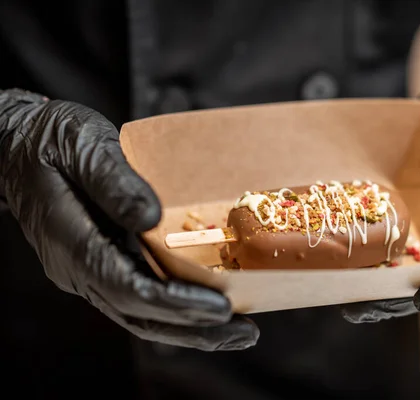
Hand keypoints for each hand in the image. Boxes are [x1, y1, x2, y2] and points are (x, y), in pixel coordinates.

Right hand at [0, 89, 258, 349]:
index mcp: (72, 241)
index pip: (127, 287)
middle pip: (139, 313)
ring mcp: (88, 270)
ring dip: (189, 328)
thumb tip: (151, 217)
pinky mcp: (101, 263)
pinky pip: (140, 295)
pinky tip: (207, 308)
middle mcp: (79, 267)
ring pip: (140, 313)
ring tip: (237, 333)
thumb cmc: (51, 139)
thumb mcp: (83, 146)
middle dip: (194, 328)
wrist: (17, 146)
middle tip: (244, 334)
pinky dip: (175, 308)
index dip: (175, 302)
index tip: (220, 306)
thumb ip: (115, 181)